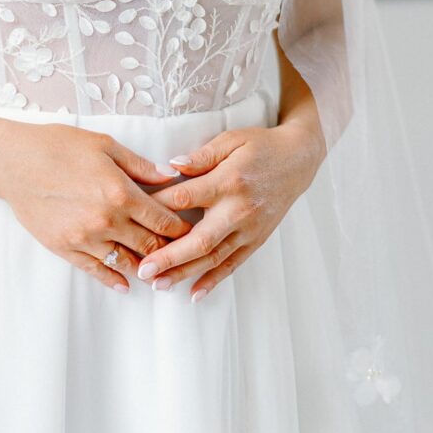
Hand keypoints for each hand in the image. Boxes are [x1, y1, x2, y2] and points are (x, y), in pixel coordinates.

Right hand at [0, 122, 195, 292]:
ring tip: (157, 270)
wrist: (15, 161)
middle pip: (150, 246)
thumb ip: (139, 165)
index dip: (181, 229)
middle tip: (180, 254)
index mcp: (121, 193)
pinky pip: (97, 271)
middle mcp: (107, 221)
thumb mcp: (104, 145)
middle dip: (169, 251)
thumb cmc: (59, 145)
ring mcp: (86, 239)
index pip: (163, 221)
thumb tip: (170, 177)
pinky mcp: (66, 249)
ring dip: (145, 268)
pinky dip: (115, 280)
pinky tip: (126, 284)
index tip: (191, 232)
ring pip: (127, 263)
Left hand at [133, 121, 322, 300]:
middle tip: (144, 270)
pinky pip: (233, 264)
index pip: (187, 197)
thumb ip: (201, 155)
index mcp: (228, 181)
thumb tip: (171, 166)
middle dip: (170, 257)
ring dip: (186, 273)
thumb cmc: (259, 146)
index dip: (159, 207)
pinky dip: (214, 280)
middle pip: (200, 239)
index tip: (135, 215)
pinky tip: (195, 293)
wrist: (297, 161)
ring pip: (214, 258)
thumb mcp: (230, 140)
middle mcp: (239, 210)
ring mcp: (249, 229)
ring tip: (160, 285)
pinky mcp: (256, 240)